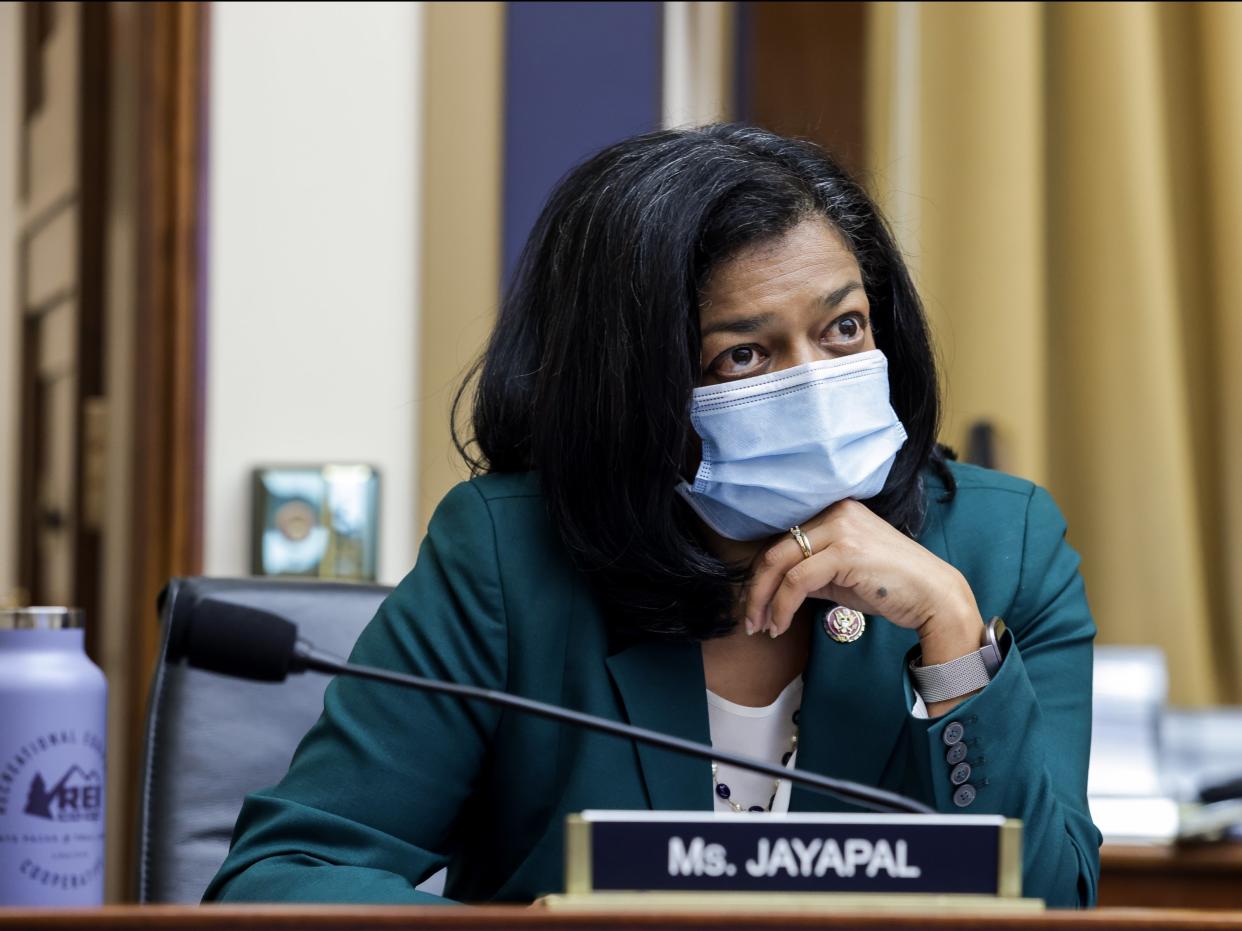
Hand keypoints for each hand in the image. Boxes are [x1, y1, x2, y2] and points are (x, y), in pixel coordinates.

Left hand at [742, 500, 983, 665]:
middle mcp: (836, 512)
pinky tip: (780, 625)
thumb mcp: (841, 575)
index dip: (761, 574)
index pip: (783, 540)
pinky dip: (782, 606)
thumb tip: (775, 588)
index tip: (754, 603)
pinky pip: (798, 580)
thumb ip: (810, 572)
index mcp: (835, 511)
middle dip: (755, 588)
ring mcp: (841, 528)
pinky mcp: (846, 551)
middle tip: (749, 620)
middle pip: (775, 549)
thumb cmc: (890, 587)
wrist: (934, 596)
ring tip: (761, 627)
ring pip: (780, 564)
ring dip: (763, 600)